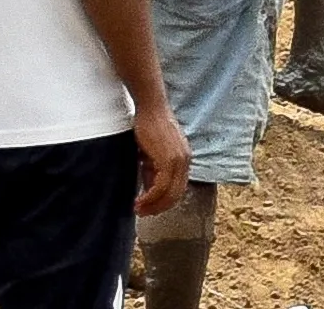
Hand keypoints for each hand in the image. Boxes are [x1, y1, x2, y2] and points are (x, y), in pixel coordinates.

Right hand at [130, 97, 190, 222]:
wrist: (151, 108)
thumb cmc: (149, 128)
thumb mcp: (153, 154)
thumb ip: (153, 171)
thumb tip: (149, 190)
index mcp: (184, 159)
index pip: (178, 189)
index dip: (164, 203)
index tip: (149, 209)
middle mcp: (185, 161)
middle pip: (176, 195)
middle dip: (158, 208)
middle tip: (142, 214)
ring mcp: (179, 160)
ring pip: (169, 193)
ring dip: (152, 205)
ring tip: (138, 209)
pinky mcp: (169, 159)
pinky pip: (161, 186)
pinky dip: (150, 197)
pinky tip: (138, 201)